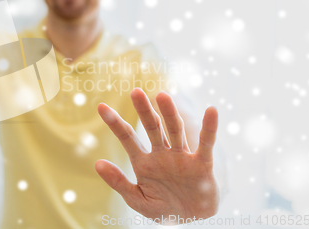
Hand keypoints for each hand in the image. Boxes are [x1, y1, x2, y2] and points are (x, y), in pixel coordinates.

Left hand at [96, 88, 219, 224]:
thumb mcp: (136, 199)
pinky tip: (211, 111)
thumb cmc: (162, 208)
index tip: (101, 107)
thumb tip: (97, 163)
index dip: (115, 122)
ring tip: (162, 95)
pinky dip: (209, 128)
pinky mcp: (201, 164)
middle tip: (135, 92)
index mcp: (143, 161)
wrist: (190, 221)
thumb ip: (118, 182)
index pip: (127, 137)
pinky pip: (206, 144)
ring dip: (169, 113)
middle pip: (152, 127)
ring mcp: (181, 157)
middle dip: (144, 110)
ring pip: (174, 130)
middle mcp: (162, 154)